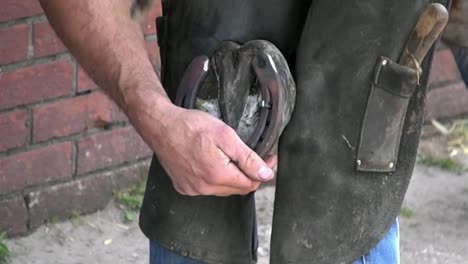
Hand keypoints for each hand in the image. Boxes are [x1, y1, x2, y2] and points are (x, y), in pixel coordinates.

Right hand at [153, 104, 276, 195]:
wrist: (161, 126)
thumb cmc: (191, 126)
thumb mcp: (225, 136)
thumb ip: (248, 158)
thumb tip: (266, 174)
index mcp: (217, 175)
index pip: (250, 184)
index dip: (262, 172)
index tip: (268, 158)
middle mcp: (204, 188)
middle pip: (237, 188)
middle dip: (249, 174)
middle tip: (254, 156)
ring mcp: (192, 189)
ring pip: (223, 189)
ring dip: (232, 177)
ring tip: (230, 157)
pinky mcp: (183, 187)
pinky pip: (207, 188)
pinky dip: (215, 179)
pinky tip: (212, 163)